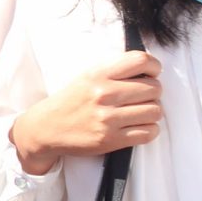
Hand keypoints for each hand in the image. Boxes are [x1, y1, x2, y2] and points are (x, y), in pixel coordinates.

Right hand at [9, 51, 163, 174]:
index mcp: (98, 74)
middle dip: (153, 92)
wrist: (46, 128)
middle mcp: (104, 94)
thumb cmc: (70, 101)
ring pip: (155, 111)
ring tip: (138, 112)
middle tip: (141, 97)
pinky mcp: (111, 139)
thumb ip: (115, 71)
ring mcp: (108, 118)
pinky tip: (137, 126)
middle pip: (154, 88)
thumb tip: (150, 71)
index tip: (151, 74)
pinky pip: (149, 133)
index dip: (154, 67)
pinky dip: (149, 130)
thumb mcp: (87, 77)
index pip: (141, 60)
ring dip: (151, 112)